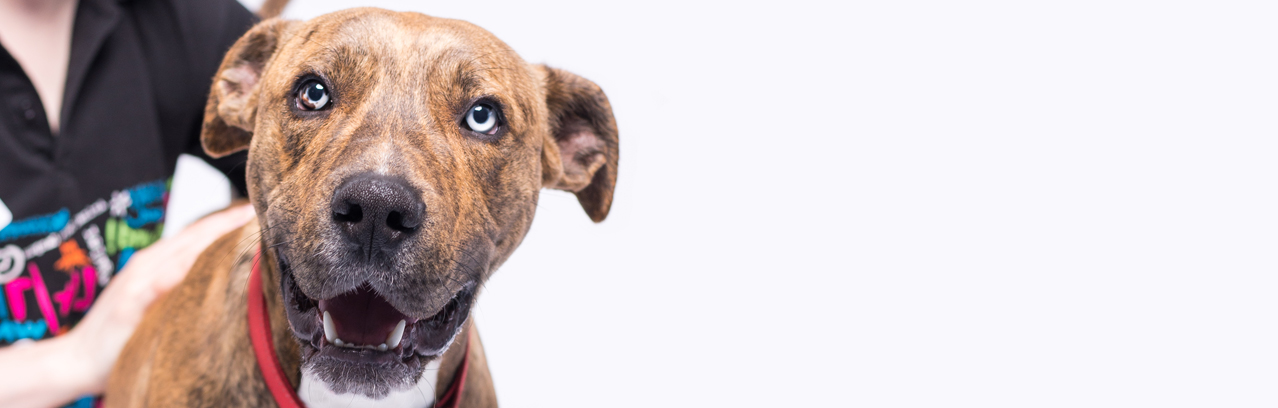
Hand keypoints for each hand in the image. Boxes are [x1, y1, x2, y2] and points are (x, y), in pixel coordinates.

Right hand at [63, 204, 255, 394]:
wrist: (78, 359)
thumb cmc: (123, 332)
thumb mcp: (157, 303)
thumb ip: (181, 285)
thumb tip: (222, 276)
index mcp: (157, 265)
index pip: (196, 238)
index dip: (224, 224)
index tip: (252, 212)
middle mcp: (147, 267)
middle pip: (192, 239)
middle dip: (223, 224)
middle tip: (253, 210)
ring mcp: (136, 284)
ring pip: (178, 254)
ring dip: (207, 239)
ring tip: (236, 224)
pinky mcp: (127, 306)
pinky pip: (154, 287)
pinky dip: (172, 275)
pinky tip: (191, 265)